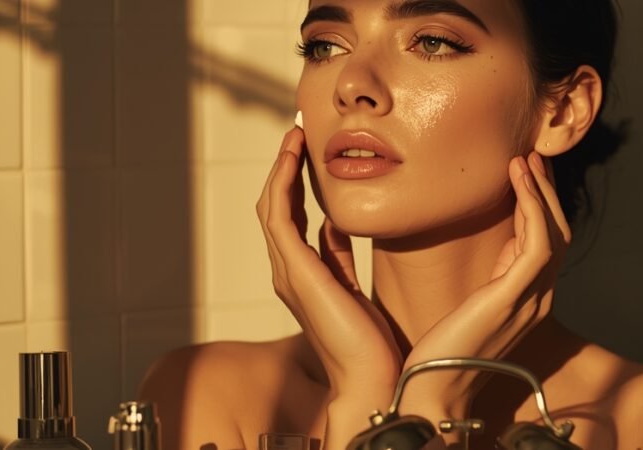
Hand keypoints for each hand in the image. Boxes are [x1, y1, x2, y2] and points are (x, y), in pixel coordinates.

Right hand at [255, 127, 402, 396]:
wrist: (370, 376)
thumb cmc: (368, 339)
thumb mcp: (351, 284)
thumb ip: (337, 255)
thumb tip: (334, 225)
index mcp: (301, 273)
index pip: (289, 217)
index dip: (294, 182)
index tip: (306, 151)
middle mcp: (287, 270)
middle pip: (275, 206)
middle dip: (284, 168)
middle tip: (297, 133)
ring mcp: (287, 272)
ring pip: (272, 207)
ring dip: (280, 169)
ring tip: (294, 137)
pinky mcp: (296, 272)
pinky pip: (279, 217)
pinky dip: (283, 184)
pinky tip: (293, 159)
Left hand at [399, 151, 571, 417]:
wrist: (434, 385)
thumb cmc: (445, 347)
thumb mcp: (476, 301)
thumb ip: (495, 276)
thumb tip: (501, 244)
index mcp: (530, 298)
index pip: (548, 242)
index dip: (542, 204)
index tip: (529, 171)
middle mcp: (540, 298)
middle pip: (558, 233)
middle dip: (547, 192)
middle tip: (534, 155)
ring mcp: (531, 299)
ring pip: (552, 233)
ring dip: (540, 192)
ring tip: (525, 158)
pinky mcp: (513, 298)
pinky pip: (535, 243)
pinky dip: (531, 207)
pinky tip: (518, 180)